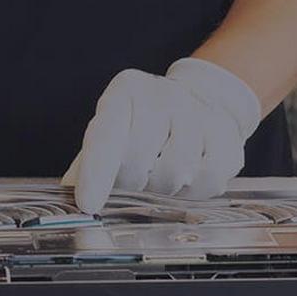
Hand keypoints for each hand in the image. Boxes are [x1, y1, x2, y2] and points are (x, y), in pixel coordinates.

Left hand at [61, 57, 262, 212]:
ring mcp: (198, 114)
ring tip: (163, 169)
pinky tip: (190, 172)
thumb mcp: (115, 127)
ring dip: (163, 186)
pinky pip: (206, 181)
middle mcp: (163, 96)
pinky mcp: (227, 137)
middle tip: (136, 174)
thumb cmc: (147, 122)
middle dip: (132, 180)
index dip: (96, 172)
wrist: (203, 98)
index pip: (106, 134)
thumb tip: (69, 194)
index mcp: (126, 91)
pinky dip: (194, 190)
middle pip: (138, 162)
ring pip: (173, 175)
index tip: (87, 204)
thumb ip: (90, 161)